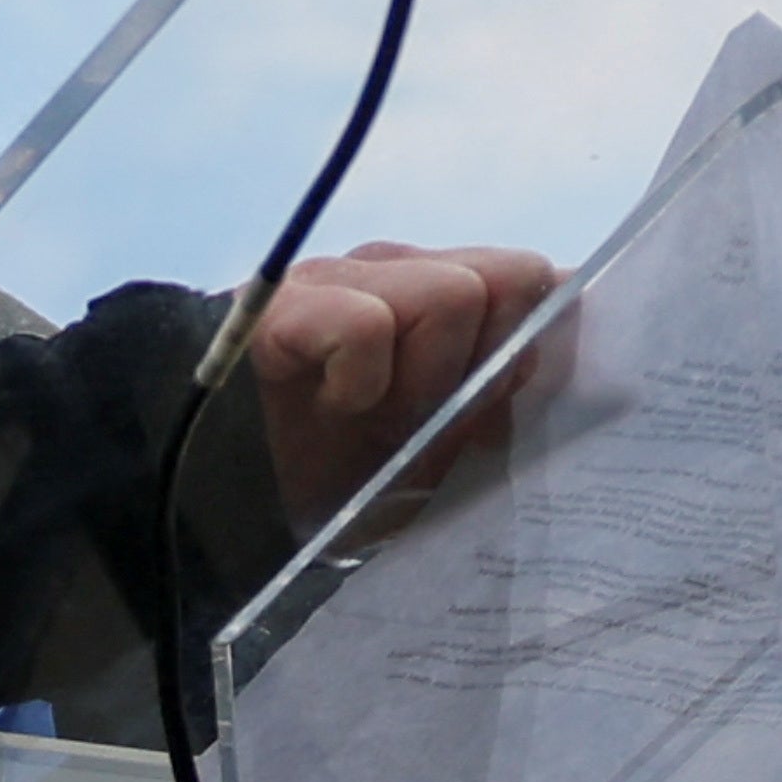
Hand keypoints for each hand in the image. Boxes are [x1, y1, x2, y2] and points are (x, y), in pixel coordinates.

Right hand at [250, 240, 563, 520]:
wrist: (222, 511)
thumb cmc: (336, 482)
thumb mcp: (436, 448)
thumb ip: (492, 394)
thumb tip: (559, 347)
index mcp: (434, 293)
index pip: (530, 275)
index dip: (532, 343)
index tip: (493, 412)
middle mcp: (393, 270)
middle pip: (509, 276)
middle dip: (485, 362)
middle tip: (425, 419)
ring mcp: (339, 278)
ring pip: (453, 293)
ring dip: (426, 377)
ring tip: (375, 420)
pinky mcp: (285, 306)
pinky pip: (366, 325)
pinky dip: (361, 382)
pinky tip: (332, 411)